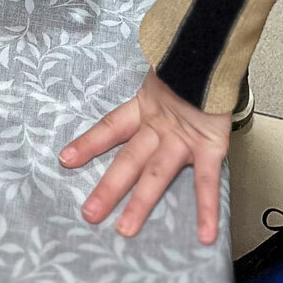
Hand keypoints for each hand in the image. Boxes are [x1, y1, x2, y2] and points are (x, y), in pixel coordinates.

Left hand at [60, 68, 228, 243]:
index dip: (89, 143)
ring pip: (156, 173)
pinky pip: (207, 181)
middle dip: (109, 187)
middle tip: (90, 214)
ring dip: (140, 202)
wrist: (217, 48)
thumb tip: (139, 85)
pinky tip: (205, 234)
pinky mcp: (209, 146)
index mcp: (145, 107)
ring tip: (126, 229)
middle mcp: (159, 126)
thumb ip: (152, 89)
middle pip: (129, 159)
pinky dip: (207, 208)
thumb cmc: (191, 64)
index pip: (110, 127)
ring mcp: (183, 138)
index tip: (66, 160)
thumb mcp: (164, 75)